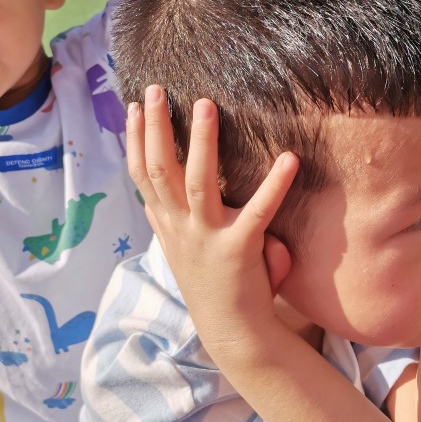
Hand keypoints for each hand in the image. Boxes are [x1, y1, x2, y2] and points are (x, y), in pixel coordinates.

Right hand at [126, 86, 298, 361]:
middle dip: (155, 127)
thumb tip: (167, 188)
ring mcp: (207, 239)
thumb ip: (173, 218)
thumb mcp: (182, 247)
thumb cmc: (214, 284)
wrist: (232, 332)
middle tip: (157, 89)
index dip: (134, 139)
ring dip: (201, 141)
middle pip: (161, 169)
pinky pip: (258, 212)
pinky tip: (288, 158)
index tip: (132, 106)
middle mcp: (180, 229)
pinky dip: (274, 184)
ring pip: (198, 183)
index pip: (141, 175)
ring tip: (206, 105)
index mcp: (167, 225)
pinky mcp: (238, 251)